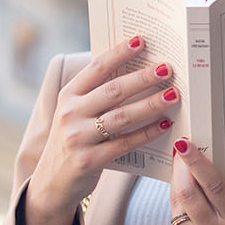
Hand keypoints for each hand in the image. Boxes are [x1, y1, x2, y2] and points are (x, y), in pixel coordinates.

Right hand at [22, 36, 179, 224]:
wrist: (51, 183)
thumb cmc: (74, 140)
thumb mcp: (75, 114)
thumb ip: (97, 95)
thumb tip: (138, 69)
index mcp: (68, 97)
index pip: (96, 69)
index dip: (118, 54)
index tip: (141, 40)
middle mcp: (70, 114)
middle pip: (113, 91)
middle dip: (143, 78)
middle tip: (167, 68)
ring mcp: (78, 138)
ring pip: (122, 116)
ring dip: (150, 104)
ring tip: (174, 94)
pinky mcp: (89, 160)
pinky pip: (125, 143)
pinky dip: (147, 133)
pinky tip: (165, 124)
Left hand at [169, 139, 224, 224]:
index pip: (213, 186)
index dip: (197, 163)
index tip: (187, 146)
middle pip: (188, 193)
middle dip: (180, 168)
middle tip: (180, 152)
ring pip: (176, 207)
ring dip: (176, 185)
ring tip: (179, 171)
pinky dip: (178, 210)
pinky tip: (184, 202)